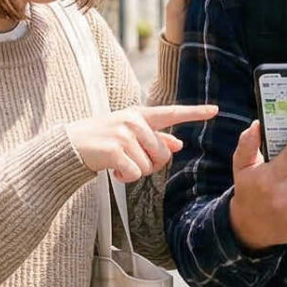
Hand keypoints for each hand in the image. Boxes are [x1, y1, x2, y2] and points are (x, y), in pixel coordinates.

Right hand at [67, 104, 219, 182]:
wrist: (72, 145)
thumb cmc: (103, 139)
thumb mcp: (129, 133)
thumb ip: (154, 138)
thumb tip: (178, 144)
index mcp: (140, 115)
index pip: (172, 112)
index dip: (195, 113)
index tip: (215, 110)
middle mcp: (134, 121)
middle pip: (162, 153)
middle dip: (149, 163)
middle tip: (129, 158)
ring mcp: (124, 134)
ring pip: (149, 166)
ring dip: (134, 171)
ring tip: (118, 161)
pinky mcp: (115, 150)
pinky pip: (135, 173)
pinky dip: (125, 177)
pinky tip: (113, 169)